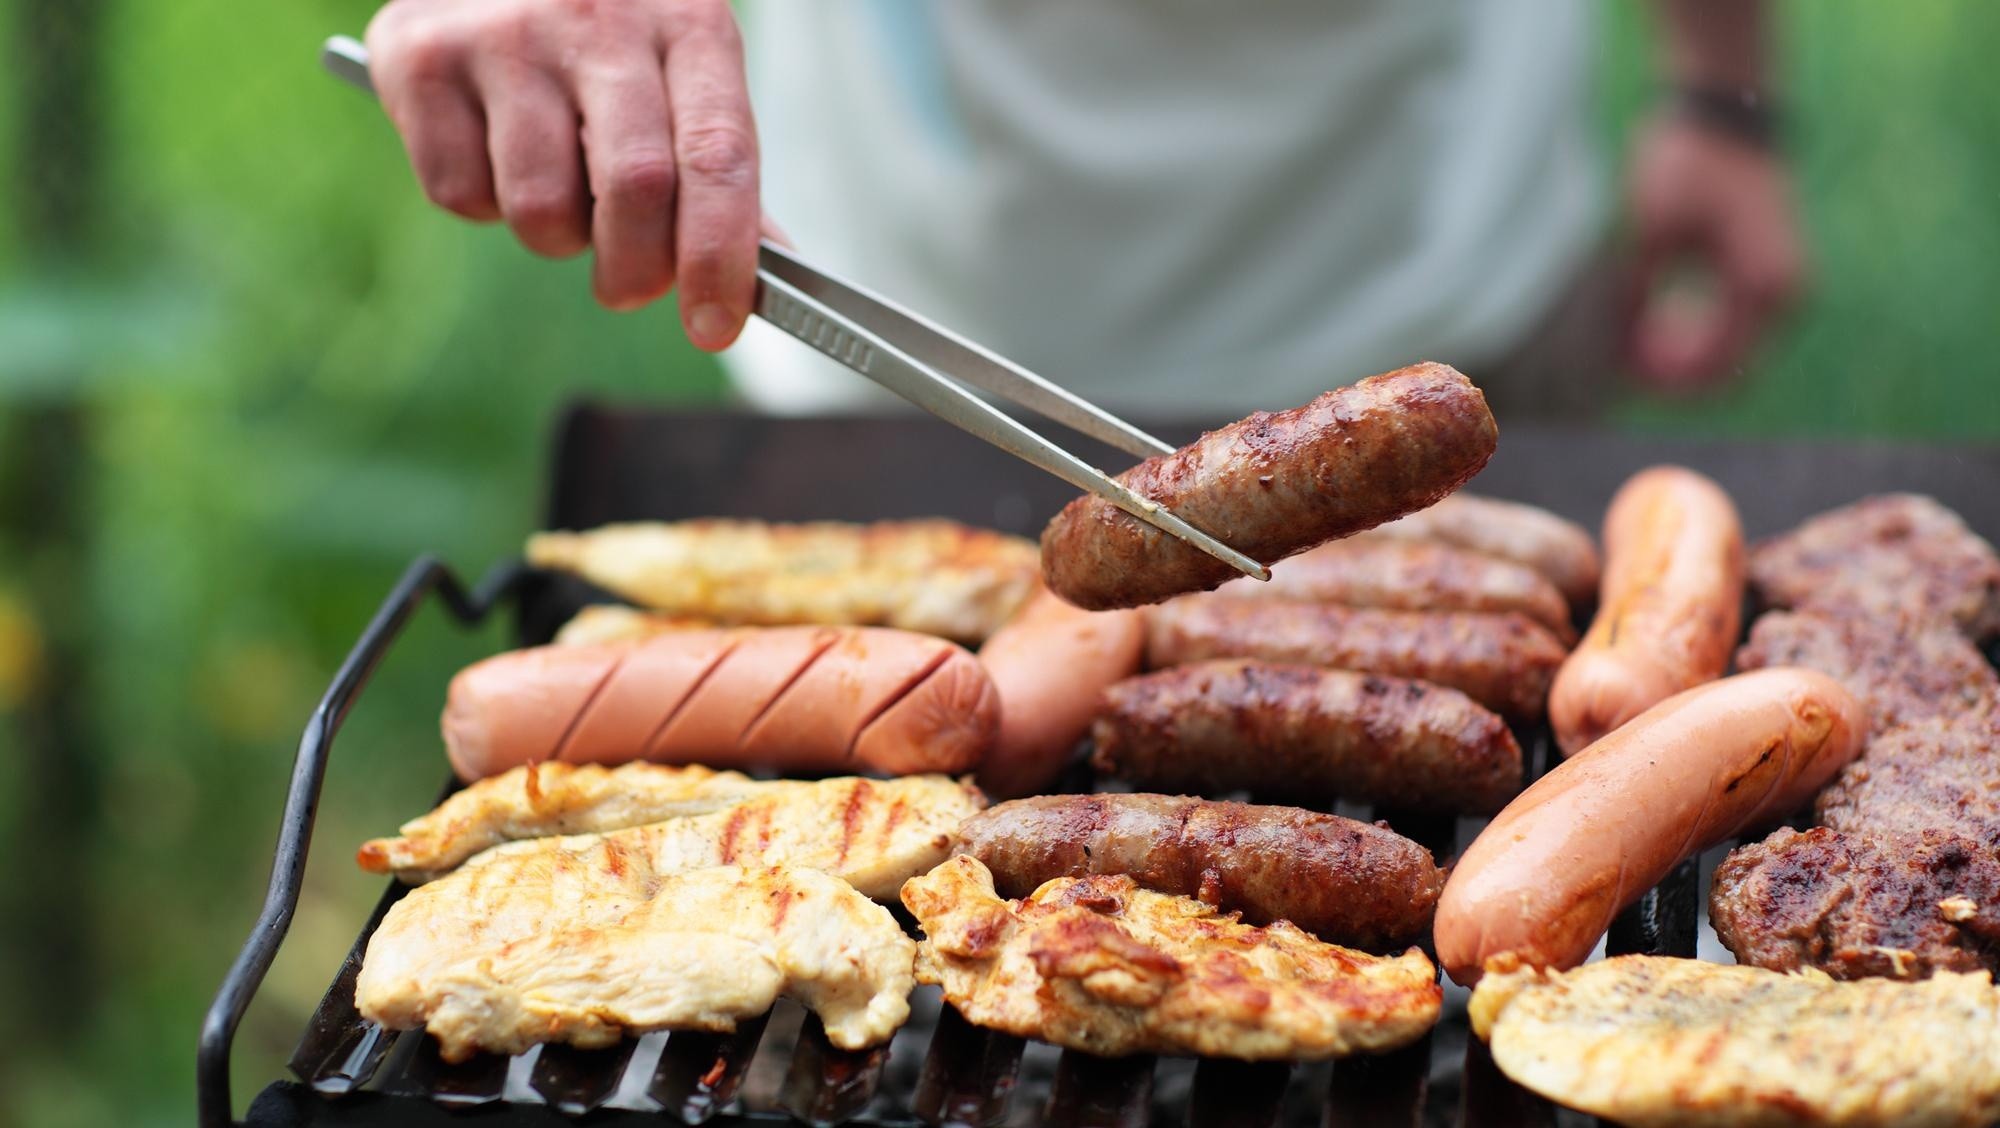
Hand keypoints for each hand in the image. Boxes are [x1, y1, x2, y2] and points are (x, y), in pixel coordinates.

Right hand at [365, 0, 759, 348]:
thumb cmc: (605, 33)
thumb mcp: (680, 71)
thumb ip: (719, 171)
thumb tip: (773, 274)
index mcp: (687, 23)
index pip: (719, 156)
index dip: (719, 256)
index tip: (714, 327)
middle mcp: (599, 18)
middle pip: (636, 188)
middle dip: (637, 270)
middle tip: (630, 286)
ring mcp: (505, 34)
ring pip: (541, 208)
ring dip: (555, 236)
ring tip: (556, 186)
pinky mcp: (421, 57)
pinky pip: (462, 195)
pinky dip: (483, 203)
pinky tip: (493, 149)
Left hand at [1624, 112, 1803, 389]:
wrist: (1723, 113)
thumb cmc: (1687, 164)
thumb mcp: (1649, 232)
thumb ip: (1634, 297)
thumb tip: (1608, 356)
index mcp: (1764, 287)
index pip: (1718, 368)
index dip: (1664, 384)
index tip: (1616, 372)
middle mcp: (1787, 295)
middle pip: (1729, 374)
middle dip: (1672, 378)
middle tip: (1618, 364)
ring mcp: (1784, 289)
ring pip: (1731, 357)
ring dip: (1682, 361)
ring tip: (1631, 340)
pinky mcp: (1768, 281)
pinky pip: (1733, 332)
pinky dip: (1694, 339)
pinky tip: (1652, 325)